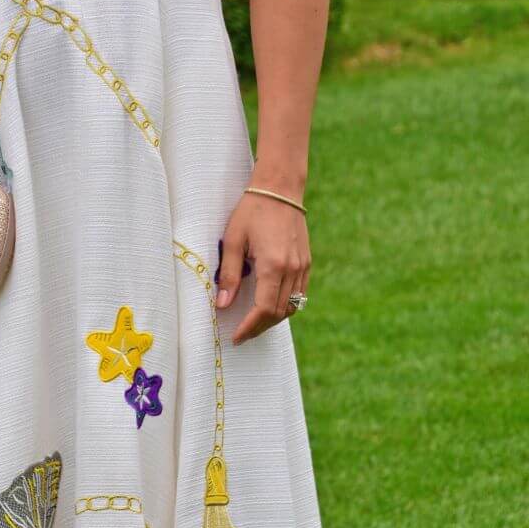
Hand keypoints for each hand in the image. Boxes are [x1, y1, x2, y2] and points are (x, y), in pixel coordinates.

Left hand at [215, 186, 309, 344]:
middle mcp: (292, 270)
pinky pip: (299, 294)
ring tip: (253, 323)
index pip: (264, 309)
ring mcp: (302, 267)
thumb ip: (228, 275)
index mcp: (273, 265)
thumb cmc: (252, 211)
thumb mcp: (233, 241)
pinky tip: (269, 306)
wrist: (279, 190)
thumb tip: (222, 305)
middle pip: (279, 313)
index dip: (249, 327)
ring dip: (272, 319)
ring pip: (292, 306)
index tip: (236, 336)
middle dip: (259, 328)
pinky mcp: (306, 262)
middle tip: (241, 334)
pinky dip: (285, 306)